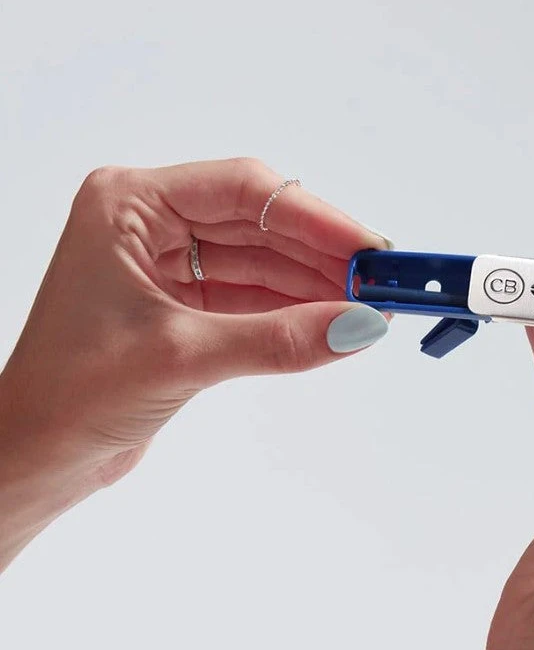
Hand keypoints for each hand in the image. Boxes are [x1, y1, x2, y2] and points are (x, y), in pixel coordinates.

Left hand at [0, 158, 389, 567]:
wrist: (34, 457)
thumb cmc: (68, 397)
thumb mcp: (181, 357)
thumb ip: (276, 339)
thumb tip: (357, 326)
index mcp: (129, 205)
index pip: (244, 192)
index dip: (315, 219)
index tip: (368, 250)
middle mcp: (152, 225)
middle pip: (262, 225)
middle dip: (324, 256)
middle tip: (383, 283)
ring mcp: (173, 267)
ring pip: (265, 264)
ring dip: (318, 286)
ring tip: (370, 307)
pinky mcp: (189, 309)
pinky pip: (258, 299)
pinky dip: (298, 312)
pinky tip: (336, 323)